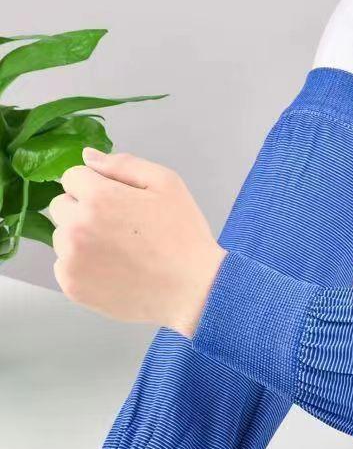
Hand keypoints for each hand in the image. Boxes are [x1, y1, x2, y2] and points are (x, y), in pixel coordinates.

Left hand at [50, 149, 226, 336]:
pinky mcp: (72, 286)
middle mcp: (76, 227)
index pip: (72, 177)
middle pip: (61, 206)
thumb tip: (88, 156)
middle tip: (120, 229)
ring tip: (118, 254)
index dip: (97, 186)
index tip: (120, 204)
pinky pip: (64, 267)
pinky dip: (83, 268)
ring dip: (81, 240)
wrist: (194, 292)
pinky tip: (113, 273)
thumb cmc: (185, 237)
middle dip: (84, 211)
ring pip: (62, 238)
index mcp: (98, 197)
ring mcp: (71, 259)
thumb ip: (125, 165)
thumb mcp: (167, 185)